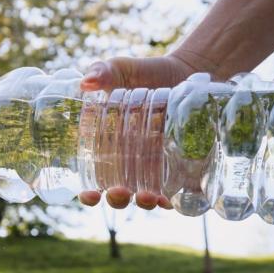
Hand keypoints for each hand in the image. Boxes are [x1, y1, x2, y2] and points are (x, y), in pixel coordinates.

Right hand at [76, 54, 204, 209]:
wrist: (187, 71)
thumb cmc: (146, 73)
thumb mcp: (121, 69)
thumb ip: (102, 72)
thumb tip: (86, 82)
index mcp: (106, 148)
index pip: (92, 180)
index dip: (88, 193)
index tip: (89, 195)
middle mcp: (129, 164)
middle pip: (118, 194)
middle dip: (118, 199)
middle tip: (119, 192)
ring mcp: (156, 168)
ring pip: (147, 197)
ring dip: (145, 203)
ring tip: (148, 198)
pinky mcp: (182, 166)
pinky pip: (177, 191)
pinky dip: (175, 200)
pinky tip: (173, 200)